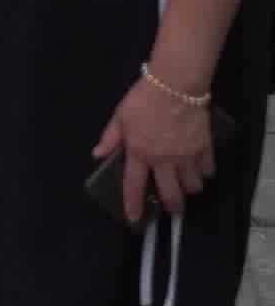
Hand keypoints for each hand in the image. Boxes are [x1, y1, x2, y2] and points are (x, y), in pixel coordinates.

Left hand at [97, 72, 218, 220]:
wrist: (175, 86)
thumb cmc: (143, 100)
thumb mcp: (120, 117)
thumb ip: (110, 138)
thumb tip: (97, 155)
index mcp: (139, 153)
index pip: (134, 185)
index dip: (133, 204)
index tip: (135, 219)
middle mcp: (164, 160)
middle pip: (171, 193)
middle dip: (173, 206)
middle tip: (172, 209)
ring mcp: (187, 156)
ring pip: (193, 186)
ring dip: (190, 189)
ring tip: (186, 186)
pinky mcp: (204, 149)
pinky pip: (207, 170)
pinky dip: (204, 173)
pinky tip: (200, 171)